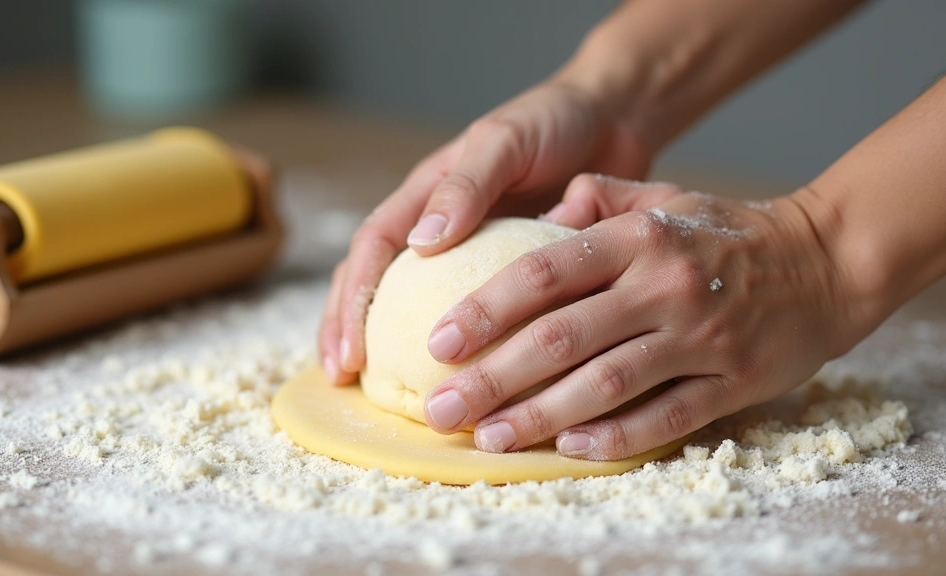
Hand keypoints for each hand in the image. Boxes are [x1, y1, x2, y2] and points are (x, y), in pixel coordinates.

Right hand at [319, 77, 653, 384]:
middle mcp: (437, 226)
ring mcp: (470, 250)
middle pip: (375, 279)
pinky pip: (476, 310)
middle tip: (342, 377)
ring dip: (389, 342)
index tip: (349, 353)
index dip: (352, 300)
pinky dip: (460, 344)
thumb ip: (467, 184)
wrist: (610, 119)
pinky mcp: (509, 270)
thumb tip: (422, 241)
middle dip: (348, 327)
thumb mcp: (506, 141)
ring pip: (414, 300)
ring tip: (375, 388)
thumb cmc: (552, 121)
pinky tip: (460, 379)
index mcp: (426, 192)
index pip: (372, 247)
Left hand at [422, 176, 850, 459]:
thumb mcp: (665, 196)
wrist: (826, 261)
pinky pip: (664, 416)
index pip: (544, 272)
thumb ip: (600, 196)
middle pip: (560, 338)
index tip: (438, 340)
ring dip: (539, 416)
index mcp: (638, 237)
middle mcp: (663, 286)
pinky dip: (615, 436)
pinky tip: (568, 447)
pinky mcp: (732, 381)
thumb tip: (546, 203)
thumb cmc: (726, 231)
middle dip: (492, 377)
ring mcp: (699, 338)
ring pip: (604, 385)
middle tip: (442, 408)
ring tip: (487, 436)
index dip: (485, 308)